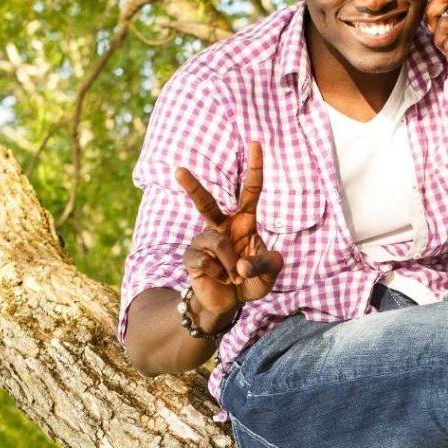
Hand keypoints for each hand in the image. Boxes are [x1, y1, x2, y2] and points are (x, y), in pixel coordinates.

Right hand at [175, 140, 284, 326]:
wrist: (230, 304)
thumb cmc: (251, 282)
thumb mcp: (269, 274)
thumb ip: (266, 265)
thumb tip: (242, 267)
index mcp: (244, 221)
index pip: (250, 190)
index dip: (255, 168)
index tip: (256, 143)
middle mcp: (221, 226)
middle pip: (205, 203)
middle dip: (192, 187)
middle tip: (179, 170)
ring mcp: (203, 241)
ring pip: (215, 242)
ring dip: (231, 263)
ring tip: (236, 278)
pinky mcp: (191, 258)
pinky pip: (205, 261)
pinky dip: (219, 274)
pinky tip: (220, 279)